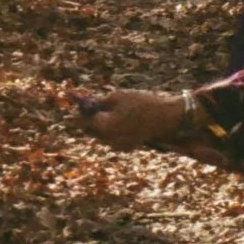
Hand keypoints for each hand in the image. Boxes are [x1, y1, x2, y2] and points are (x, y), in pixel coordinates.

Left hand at [68, 87, 192, 149]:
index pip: (82, 121)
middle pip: (90, 130)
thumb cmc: (141, 103)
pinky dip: (112, 129)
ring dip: (100, 124)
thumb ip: (98, 102)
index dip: (78, 112)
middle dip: (89, 118)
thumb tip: (85, 103)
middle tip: (92, 105)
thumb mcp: (117, 96)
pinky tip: (121, 119)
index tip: (76, 104)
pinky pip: (112, 138)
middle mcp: (109, 140)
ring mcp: (118, 146)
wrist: (167, 117)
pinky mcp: (127, 147)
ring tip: (110, 110)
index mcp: (105, 127)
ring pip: (101, 135)